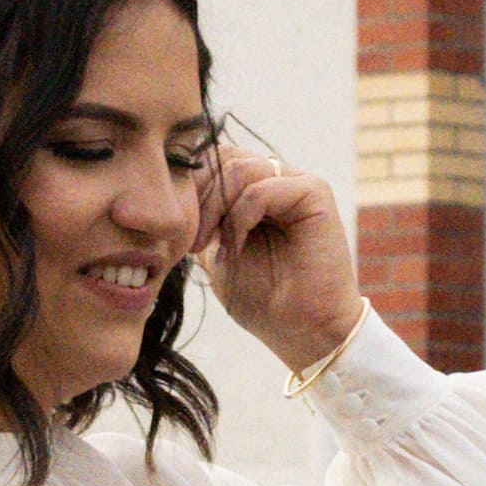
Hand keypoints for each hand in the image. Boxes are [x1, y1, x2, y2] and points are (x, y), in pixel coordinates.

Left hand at [196, 143, 363, 378]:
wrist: (301, 330)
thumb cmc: (262, 299)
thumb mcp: (215, 253)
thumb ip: (201, 220)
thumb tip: (171, 195)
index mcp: (254, 189)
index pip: (213, 160)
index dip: (189, 186)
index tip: (177, 229)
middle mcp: (277, 179)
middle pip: (223, 155)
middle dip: (199, 195)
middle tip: (191, 238)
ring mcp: (297, 183)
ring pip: (240, 168)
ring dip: (215, 207)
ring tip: (208, 245)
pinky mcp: (315, 194)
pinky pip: (264, 186)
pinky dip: (241, 216)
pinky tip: (235, 247)